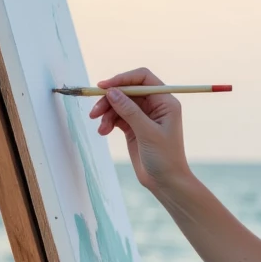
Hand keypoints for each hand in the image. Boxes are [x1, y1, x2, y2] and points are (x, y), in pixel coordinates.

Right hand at [87, 67, 188, 191]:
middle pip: (127, 90)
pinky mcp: (134, 127)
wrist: (166, 183)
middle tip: (95, 112)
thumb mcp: (147, 133)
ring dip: (106, 112)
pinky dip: (108, 122)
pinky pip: (117, 116)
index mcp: (165, 102)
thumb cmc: (165, 158)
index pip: (143, 78)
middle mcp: (155, 105)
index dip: (123, 79)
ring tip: (100, 128)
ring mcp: (143, 116)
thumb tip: (112, 92)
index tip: (105, 87)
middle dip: (110, 99)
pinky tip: (104, 132)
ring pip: (119, 103)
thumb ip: (130, 111)